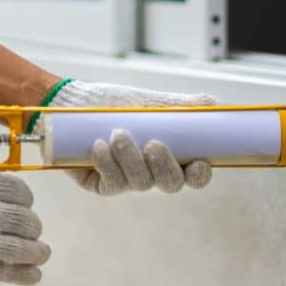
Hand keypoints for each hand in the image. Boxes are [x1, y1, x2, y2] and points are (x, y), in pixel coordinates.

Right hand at [0, 171, 49, 284]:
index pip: (20, 191)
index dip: (26, 200)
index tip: (25, 206)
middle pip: (26, 221)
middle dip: (32, 228)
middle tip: (31, 233)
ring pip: (23, 248)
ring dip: (37, 252)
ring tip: (42, 254)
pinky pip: (5, 272)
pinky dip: (24, 275)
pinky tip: (34, 276)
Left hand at [48, 80, 214, 195]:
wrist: (73, 102)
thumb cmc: (114, 102)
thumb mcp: (149, 101)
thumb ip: (180, 105)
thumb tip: (212, 103)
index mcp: (172, 154)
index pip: (194, 175)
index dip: (200, 175)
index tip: (198, 162)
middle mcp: (152, 171)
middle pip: (172, 185)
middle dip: (165, 167)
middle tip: (153, 144)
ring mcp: (128, 180)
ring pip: (141, 183)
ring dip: (131, 159)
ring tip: (118, 133)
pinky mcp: (102, 184)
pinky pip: (112, 183)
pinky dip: (108, 164)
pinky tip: (99, 146)